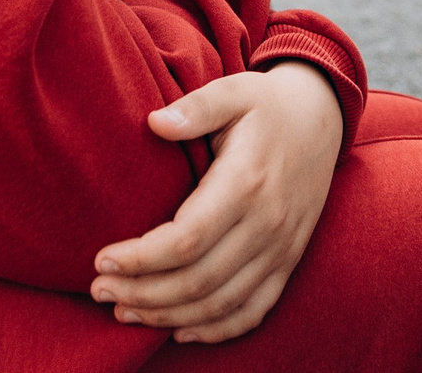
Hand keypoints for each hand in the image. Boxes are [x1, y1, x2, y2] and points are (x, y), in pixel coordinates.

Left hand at [92, 64, 342, 342]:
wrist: (322, 119)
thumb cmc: (267, 105)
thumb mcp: (233, 91)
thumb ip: (195, 106)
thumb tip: (154, 123)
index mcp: (246, 183)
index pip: (186, 240)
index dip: (140, 258)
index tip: (102, 260)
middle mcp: (267, 224)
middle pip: (197, 280)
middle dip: (143, 293)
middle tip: (99, 291)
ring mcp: (281, 248)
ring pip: (220, 303)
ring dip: (168, 315)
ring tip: (124, 311)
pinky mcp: (288, 261)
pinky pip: (254, 310)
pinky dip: (216, 329)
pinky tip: (179, 329)